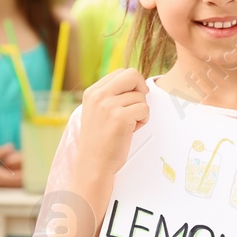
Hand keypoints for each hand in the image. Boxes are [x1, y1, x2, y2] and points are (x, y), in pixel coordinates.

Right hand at [75, 68, 149, 182]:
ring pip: (141, 96)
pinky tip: (131, 130)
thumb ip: (110, 95)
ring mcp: (109, 105)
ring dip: (140, 111)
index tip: (129, 99)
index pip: (121, 72)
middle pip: (132, 74)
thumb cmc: (100, 140)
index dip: (132, 84)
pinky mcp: (120, 117)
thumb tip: (136, 81)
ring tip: (128, 124)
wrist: (93, 163)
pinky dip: (143, 121)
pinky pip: (144, 109)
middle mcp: (99, 95)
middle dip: (141, 88)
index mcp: (92, 91)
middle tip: (138, 105)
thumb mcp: (97, 111)